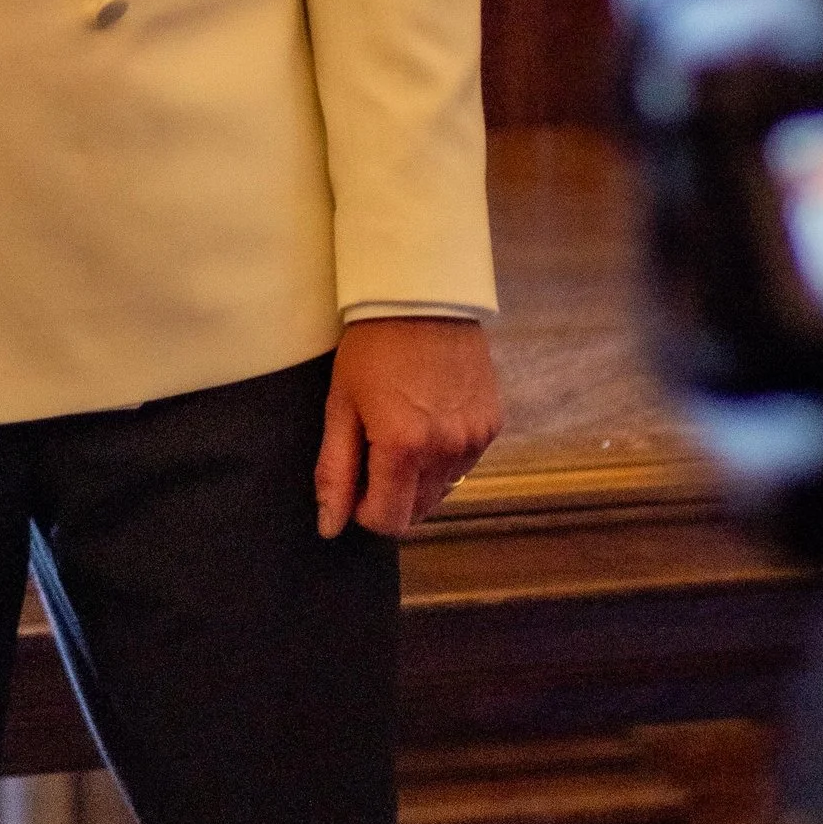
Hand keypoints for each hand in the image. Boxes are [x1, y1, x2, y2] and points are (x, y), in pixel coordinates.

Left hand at [316, 318, 503, 538]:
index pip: (388, 521)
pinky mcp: (492, 425)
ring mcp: (474, 439)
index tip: (354, 482)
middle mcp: (446, 450)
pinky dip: (443, 456)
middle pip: (416, 511)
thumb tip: (330, 526)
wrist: (423, 297)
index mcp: (403, 447)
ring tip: (401, 430)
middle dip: (390, 495)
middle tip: (373, 451)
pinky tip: (428, 420)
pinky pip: (464, 463)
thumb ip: (335, 471)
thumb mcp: (341, 406)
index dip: (364, 511)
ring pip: (442, 490)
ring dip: (418, 478)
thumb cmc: (371, 347)